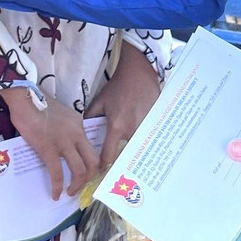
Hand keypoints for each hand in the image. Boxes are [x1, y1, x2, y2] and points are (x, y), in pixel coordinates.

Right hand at [4, 90, 99, 199]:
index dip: (92, 164)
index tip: (88, 174)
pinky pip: (57, 173)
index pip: (92, 148)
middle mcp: (76, 134)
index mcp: (79, 125)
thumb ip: (66, 128)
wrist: (24, 96)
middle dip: (90, 178)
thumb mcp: (61, 114)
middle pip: (93, 162)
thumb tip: (62, 144)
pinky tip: (55, 194)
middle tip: (81, 186)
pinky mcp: (48, 148)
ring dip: (76, 185)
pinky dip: (57, 186)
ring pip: (80, 170)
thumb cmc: (38, 103)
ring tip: (69, 192)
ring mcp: (63, 142)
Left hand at [85, 43, 161, 166]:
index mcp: (116, 127)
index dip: (103, 164)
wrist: (139, 73)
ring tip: (130, 155)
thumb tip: (84, 132)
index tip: (101, 168)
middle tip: (116, 163)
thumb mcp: (100, 101)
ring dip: (133, 150)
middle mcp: (132, 131)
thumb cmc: (117, 87)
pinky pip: (148, 137)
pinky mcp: (155, 124)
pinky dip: (144, 140)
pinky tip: (142, 141)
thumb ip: (90, 117)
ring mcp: (146, 128)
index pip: (108, 155)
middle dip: (120, 159)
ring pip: (138, 147)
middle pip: (125, 154)